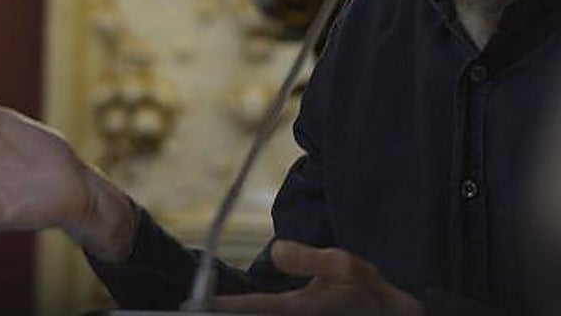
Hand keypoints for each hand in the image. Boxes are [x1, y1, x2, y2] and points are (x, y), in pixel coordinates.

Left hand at [212, 240, 423, 314]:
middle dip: (230, 313)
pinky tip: (244, 308)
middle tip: (193, 307)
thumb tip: (276, 249)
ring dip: (247, 312)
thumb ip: (308, 259)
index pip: (261, 307)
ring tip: (209, 309)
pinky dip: (259, 312)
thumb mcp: (344, 264)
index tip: (205, 303)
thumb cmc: (366, 292)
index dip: (233, 306)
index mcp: (305, 307)